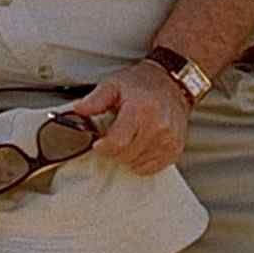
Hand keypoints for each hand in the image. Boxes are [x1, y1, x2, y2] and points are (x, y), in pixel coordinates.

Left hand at [71, 61, 190, 174]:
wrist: (171, 84)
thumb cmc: (140, 84)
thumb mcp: (113, 85)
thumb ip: (95, 100)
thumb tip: (78, 110)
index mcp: (141, 110)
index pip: (118, 142)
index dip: (104, 147)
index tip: (97, 144)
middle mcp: (158, 127)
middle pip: (127, 156)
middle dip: (113, 151)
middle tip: (111, 138)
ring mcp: (169, 140)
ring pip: (138, 164)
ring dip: (126, 157)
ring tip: (127, 139)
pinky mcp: (175, 149)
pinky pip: (152, 168)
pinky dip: (141, 162)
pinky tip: (138, 147)